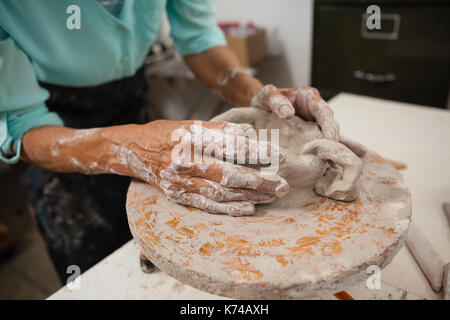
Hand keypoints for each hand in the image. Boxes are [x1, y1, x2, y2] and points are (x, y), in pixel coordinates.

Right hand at [109, 120, 287, 215]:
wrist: (134, 151)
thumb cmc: (166, 133)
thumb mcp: (190, 123)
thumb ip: (218, 129)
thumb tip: (248, 134)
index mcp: (190, 138)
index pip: (229, 146)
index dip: (255, 152)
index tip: (276, 155)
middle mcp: (186, 161)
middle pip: (228, 174)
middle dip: (258, 181)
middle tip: (282, 184)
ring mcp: (181, 181)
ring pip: (221, 192)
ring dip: (249, 196)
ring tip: (271, 195)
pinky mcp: (178, 195)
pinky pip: (207, 204)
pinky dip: (229, 208)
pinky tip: (248, 209)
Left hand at [250, 85, 366, 156]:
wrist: (259, 109)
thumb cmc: (265, 100)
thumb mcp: (267, 96)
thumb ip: (276, 101)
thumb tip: (288, 113)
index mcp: (309, 98)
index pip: (323, 110)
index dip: (328, 124)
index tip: (331, 138)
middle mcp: (316, 112)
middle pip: (331, 125)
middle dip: (335, 140)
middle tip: (335, 155)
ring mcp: (315, 126)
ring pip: (332, 136)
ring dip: (340, 148)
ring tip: (352, 161)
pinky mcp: (311, 138)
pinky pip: (325, 144)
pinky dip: (336, 152)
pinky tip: (351, 161)